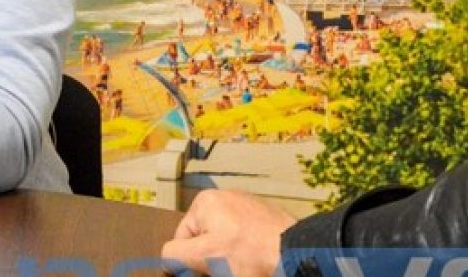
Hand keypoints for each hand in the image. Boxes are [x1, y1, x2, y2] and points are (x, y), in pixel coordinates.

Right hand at [161, 189, 296, 276]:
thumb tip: (168, 257)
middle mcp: (227, 198)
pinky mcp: (268, 222)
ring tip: (245, 268)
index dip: (191, 263)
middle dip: (212, 262)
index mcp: (206, 202)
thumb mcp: (204, 256)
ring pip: (228, 244)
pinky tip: (257, 265)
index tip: (208, 272)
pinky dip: (249, 256)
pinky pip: (248, 242)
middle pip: (206, 242)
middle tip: (228, 271)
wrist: (298, 255)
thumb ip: (175, 254)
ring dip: (230, 262)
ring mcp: (250, 209)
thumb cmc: (250, 255)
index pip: (182, 239)